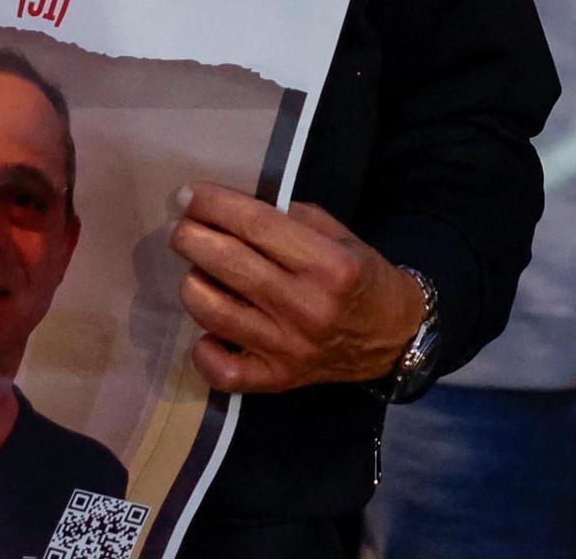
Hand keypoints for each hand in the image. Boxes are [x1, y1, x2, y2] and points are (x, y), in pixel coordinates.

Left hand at [171, 184, 426, 391]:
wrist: (394, 338)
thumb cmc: (363, 278)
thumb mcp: (341, 236)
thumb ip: (292, 219)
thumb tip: (234, 208)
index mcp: (328, 264)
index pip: (256, 225)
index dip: (213, 205)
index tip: (186, 195)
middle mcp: (306, 306)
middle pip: (228, 263)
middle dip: (191, 237)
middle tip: (181, 227)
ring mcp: (288, 347)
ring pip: (214, 312)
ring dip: (193, 283)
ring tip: (197, 271)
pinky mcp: (278, 380)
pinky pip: (223, 371)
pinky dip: (203, 350)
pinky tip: (208, 330)